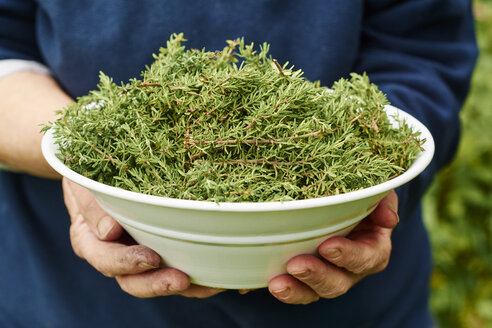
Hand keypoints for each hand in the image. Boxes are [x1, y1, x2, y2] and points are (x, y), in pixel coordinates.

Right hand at [62, 178, 223, 297]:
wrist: (96, 168)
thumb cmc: (88, 173)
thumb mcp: (83, 182)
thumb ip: (92, 205)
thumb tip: (108, 231)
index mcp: (91, 241)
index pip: (106, 260)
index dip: (128, 263)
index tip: (150, 258)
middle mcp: (115, 254)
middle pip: (133, 281)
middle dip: (158, 284)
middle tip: (182, 280)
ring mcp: (139, 252)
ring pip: (160, 278)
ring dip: (186, 285)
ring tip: (212, 283)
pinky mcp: (161, 246)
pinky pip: (178, 263)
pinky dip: (199, 271)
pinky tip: (221, 273)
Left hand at [268, 190, 398, 303]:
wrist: (341, 200)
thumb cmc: (359, 193)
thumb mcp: (374, 189)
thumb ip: (383, 199)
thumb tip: (390, 219)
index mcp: (371, 248)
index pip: (365, 258)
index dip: (348, 255)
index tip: (327, 247)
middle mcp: (349, 268)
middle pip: (338, 282)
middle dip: (316, 275)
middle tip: (295, 265)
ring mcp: (325, 274)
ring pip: (312, 292)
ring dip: (295, 290)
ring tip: (275, 283)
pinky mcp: (301, 275)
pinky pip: (288, 286)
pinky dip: (269, 285)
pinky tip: (249, 285)